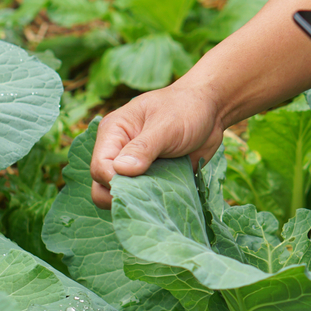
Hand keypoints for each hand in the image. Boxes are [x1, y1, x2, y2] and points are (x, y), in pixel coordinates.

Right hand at [89, 83, 221, 208]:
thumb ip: (144, 148)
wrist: (211, 112)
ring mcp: (134, 167)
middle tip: (150, 193)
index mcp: (113, 133)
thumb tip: (120, 171)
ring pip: (123, 196)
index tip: (139, 183)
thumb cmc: (186, 109)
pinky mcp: (151, 178)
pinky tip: (169, 196)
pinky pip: (145, 197)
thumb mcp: (166, 125)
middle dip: (123, 196)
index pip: (99, 167)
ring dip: (140, 200)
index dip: (114, 181)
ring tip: (162, 192)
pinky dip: (154, 201)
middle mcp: (118, 152)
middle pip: (103, 187)